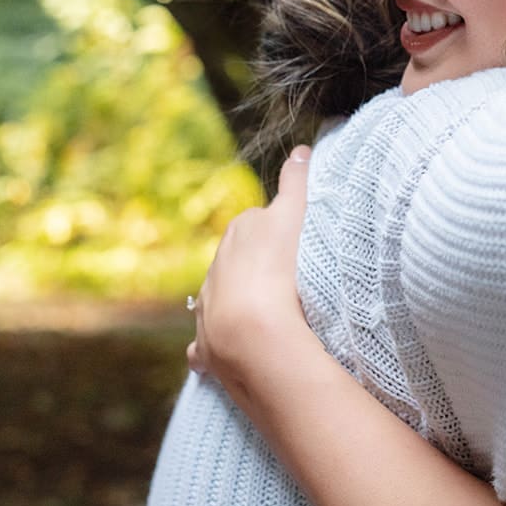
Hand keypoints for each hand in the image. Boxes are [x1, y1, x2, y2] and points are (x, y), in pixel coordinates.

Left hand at [187, 147, 317, 387]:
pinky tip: (221, 356)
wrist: (251, 331)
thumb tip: (301, 149)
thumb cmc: (277, 268)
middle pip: (238, 262)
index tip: (295, 245)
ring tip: (268, 318)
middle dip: (256, 268)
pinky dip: (210, 348)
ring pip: (221, 300)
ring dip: (237, 306)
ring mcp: (207, 309)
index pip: (257, 224)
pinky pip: (204, 346)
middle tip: (288, 281)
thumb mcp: (291, 217)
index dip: (277, 234)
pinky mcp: (205, 348)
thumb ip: (296, 182)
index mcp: (238, 235)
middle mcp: (216, 268)